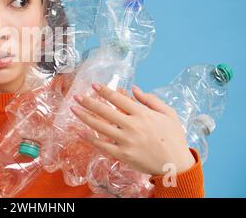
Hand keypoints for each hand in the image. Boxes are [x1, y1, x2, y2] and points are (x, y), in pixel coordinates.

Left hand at [71, 83, 195, 175]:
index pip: (118, 99)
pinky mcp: (122, 154)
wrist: (176, 165)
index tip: (93, 85)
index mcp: (142, 114)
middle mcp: (132, 126)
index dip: (104, 91)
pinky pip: (102, 145)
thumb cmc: (174, 138)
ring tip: (73, 109)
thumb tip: (134, 89)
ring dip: (84, 117)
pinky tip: (79, 132)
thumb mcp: (168, 114)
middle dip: (88, 102)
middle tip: (76, 96)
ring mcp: (126, 141)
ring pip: (100, 126)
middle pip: (104, 111)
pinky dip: (90, 138)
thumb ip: (151, 100)